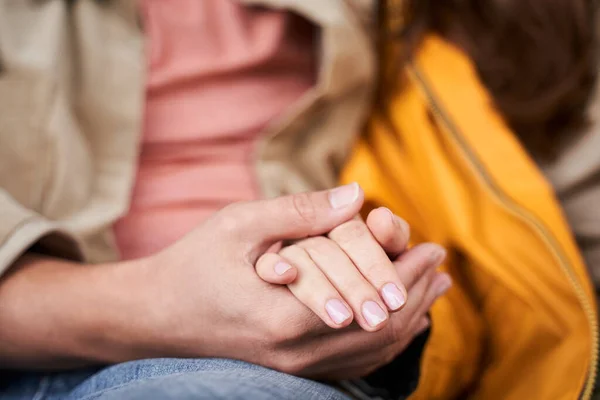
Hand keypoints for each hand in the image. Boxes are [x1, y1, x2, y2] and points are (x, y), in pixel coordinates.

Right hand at [0, 182, 446, 377]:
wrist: (153, 317)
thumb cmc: (192, 265)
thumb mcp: (239, 225)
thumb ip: (300, 212)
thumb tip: (357, 195)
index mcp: (286, 315)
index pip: (373, 301)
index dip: (409, 273)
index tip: (434, 248)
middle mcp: (296, 353)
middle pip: (381, 332)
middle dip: (417, 294)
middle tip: (441, 265)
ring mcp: (293, 369)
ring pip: (370, 353)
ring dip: (407, 320)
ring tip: (434, 292)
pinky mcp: (288, 371)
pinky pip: (350, 364)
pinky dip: (383, 343)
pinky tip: (399, 324)